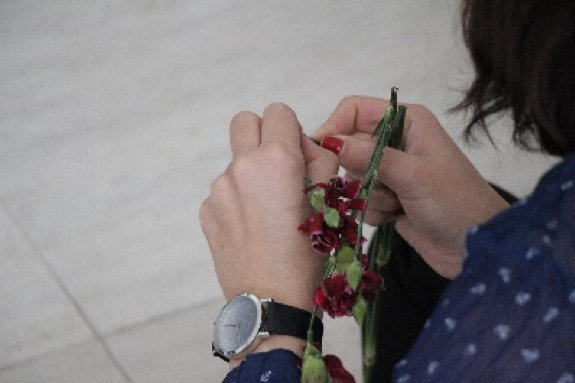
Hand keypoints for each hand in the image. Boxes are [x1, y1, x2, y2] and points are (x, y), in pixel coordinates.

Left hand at [200, 103, 337, 360]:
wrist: (271, 301)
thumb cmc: (307, 255)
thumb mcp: (329, 201)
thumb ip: (320, 159)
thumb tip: (303, 145)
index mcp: (276, 160)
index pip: (278, 112)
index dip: (292, 130)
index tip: (298, 156)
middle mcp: (241, 167)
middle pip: (244, 121)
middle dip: (263, 134)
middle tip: (278, 167)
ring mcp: (219, 189)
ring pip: (235, 160)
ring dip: (251, 172)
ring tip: (268, 210)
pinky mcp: (206, 211)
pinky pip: (223, 190)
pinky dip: (237, 198)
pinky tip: (252, 227)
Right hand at [313, 96, 508, 278]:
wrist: (476, 247)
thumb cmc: (455, 201)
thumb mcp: (412, 174)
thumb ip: (369, 156)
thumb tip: (329, 141)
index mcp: (406, 121)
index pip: (353, 110)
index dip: (334, 127)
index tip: (322, 153)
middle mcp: (395, 141)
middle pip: (349, 146)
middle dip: (357, 170)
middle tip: (380, 186)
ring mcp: (391, 171)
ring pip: (352, 176)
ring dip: (369, 195)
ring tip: (397, 203)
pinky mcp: (388, 198)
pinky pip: (360, 199)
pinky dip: (374, 210)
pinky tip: (397, 216)